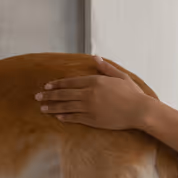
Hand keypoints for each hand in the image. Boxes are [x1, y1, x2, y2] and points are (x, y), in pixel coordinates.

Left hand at [36, 56, 151, 129]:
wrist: (139, 111)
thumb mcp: (120, 76)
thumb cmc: (132, 93)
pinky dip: (65, 117)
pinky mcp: (93, 120)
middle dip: (49, 95)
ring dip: (52, 107)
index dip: (57, 84)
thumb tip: (95, 57)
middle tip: (37, 97)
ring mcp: (90, 108)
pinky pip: (75, 118)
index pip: (70, 82)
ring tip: (42, 108)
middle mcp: (89, 94)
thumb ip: (105, 68)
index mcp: (95, 81)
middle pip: (64, 94)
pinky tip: (58, 116)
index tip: (47, 85)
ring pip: (66, 107)